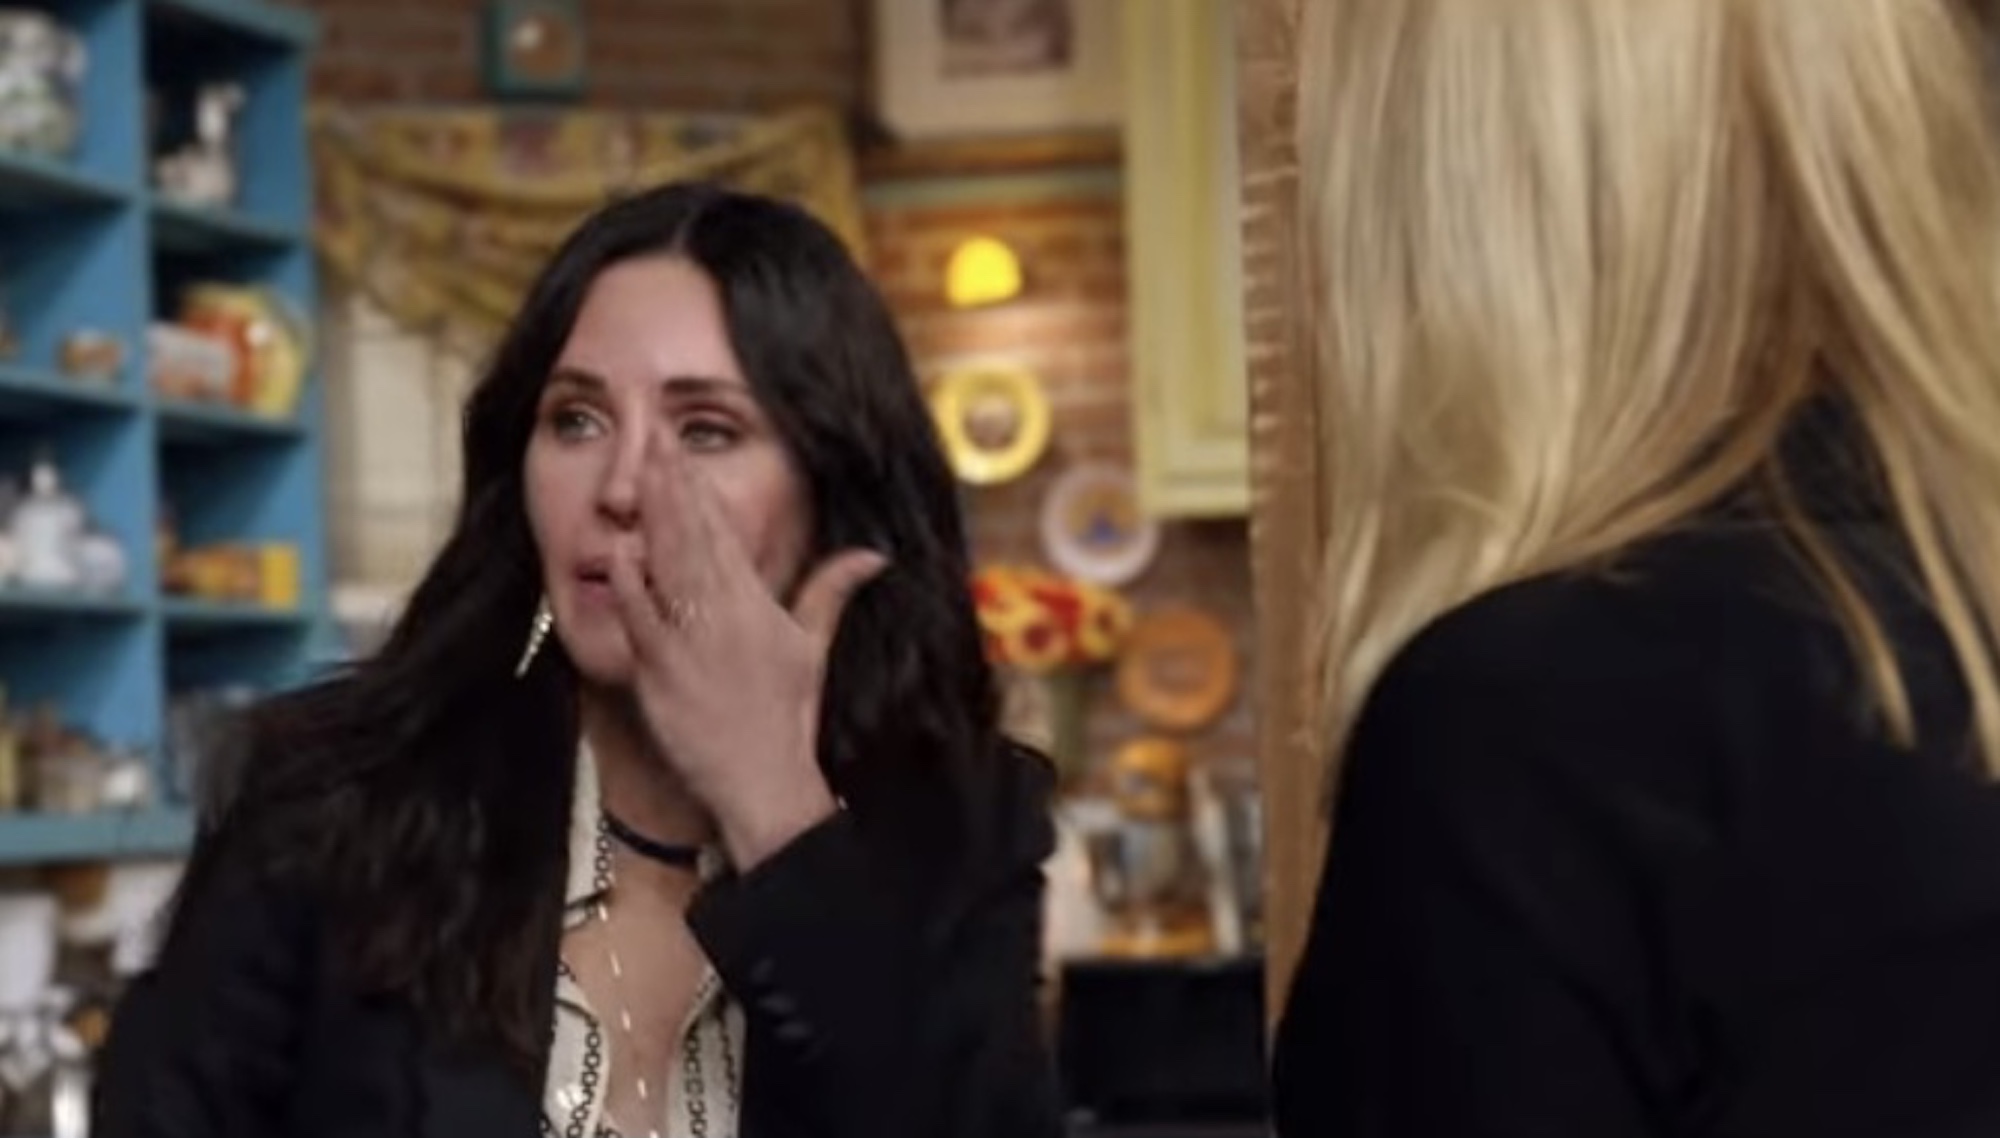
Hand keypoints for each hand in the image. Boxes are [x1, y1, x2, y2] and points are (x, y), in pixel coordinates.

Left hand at [606, 428, 887, 868]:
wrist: (761, 779)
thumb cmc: (787, 715)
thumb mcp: (811, 648)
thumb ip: (832, 592)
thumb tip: (873, 554)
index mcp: (756, 605)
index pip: (725, 533)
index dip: (701, 489)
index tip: (684, 452)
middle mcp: (723, 615)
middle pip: (694, 536)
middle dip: (674, 484)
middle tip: (656, 436)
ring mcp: (688, 641)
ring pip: (668, 565)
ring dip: (653, 516)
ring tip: (641, 471)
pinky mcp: (659, 670)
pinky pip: (640, 616)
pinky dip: (631, 582)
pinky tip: (620, 546)